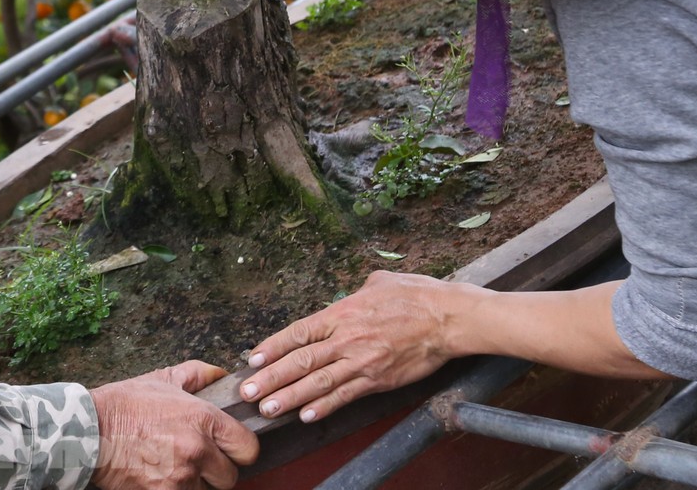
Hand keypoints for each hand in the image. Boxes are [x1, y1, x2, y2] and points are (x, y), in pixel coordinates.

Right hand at [91, 361, 259, 489]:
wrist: (87, 432)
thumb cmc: (123, 405)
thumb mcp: (162, 379)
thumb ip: (198, 375)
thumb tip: (221, 375)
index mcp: (202, 419)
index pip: (248, 448)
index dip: (239, 449)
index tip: (230, 449)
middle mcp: (197, 450)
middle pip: (230, 477)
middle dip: (216, 470)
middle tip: (199, 461)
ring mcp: (181, 478)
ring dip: (195, 484)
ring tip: (175, 468)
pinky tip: (162, 479)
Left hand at [238, 272, 463, 422]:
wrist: (447, 318)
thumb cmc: (415, 295)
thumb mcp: (378, 281)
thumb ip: (357, 292)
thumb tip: (350, 295)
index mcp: (342, 312)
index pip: (299, 332)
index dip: (273, 346)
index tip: (254, 358)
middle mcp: (346, 338)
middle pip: (300, 361)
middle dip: (271, 378)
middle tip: (249, 392)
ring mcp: (361, 361)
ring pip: (318, 383)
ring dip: (291, 398)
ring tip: (268, 409)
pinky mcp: (378, 380)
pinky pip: (346, 396)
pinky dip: (325, 407)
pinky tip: (307, 416)